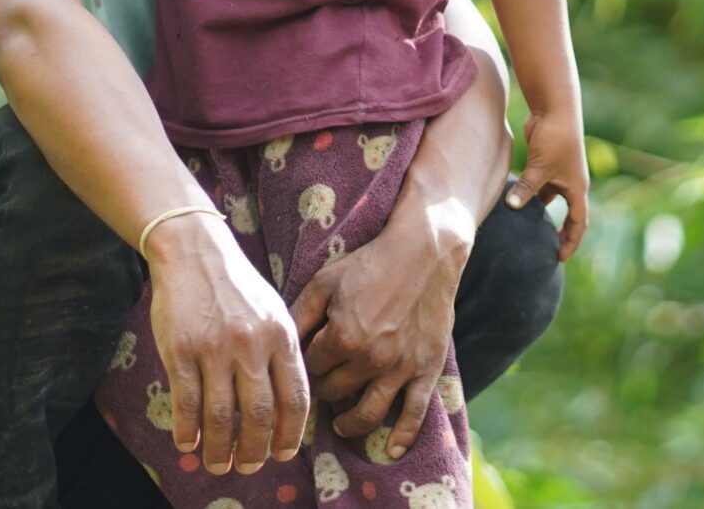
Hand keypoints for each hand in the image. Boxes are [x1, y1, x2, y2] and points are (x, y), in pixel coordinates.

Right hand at [144, 214, 310, 475]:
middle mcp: (251, 343)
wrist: (194, 250)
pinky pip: (186, 402)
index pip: (295, 397)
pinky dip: (188, 430)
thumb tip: (290, 408)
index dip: (291, 433)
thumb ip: (283, 354)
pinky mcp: (181, 349)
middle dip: (255, 450)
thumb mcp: (273, 311)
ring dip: (220, 450)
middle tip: (248, 466)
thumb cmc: (237, 286)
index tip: (284, 453)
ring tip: (218, 465)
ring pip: (221, 415)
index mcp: (281, 335)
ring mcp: (214, 347)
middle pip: (259, 414)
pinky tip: (189, 444)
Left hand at [288, 209, 466, 456]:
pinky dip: (402, 437)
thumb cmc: (370, 263)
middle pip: (335, 392)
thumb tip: (277, 342)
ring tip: (340, 425)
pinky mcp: (426, 370)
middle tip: (321, 387)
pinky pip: (414, 414)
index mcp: (343, 337)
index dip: (308, 366)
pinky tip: (390, 451)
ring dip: (349, 423)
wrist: (424, 253)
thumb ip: (299, 313)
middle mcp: (371, 360)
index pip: (313, 369)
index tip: (306, 364)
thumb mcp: (326, 281)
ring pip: (368, 413)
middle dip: (325, 390)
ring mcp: (400, 369)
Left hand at [508, 109, 589, 258]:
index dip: (571, 241)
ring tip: (529, 229)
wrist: (554, 109)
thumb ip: (526, 189)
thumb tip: (511, 208)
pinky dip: (531, 194)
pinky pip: (540, 185)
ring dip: (542, 212)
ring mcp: (559, 173)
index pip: (578, 222)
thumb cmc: (555, 139)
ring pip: (552, 199)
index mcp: (577, 188)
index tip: (560, 257)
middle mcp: (571, 183)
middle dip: (561, 232)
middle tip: (549, 250)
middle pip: (569, 215)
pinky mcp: (546, 163)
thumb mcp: (540, 168)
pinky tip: (516, 202)